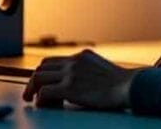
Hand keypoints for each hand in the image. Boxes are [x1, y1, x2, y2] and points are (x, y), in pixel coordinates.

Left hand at [22, 49, 137, 109]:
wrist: (129, 87)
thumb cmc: (121, 84)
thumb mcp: (102, 69)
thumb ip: (88, 70)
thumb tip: (80, 82)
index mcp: (82, 56)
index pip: (53, 60)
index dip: (44, 72)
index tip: (41, 83)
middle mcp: (74, 62)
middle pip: (42, 67)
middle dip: (34, 80)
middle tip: (31, 93)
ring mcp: (71, 74)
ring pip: (38, 77)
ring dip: (32, 89)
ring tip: (32, 99)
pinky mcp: (69, 88)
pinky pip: (44, 91)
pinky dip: (39, 99)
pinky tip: (41, 105)